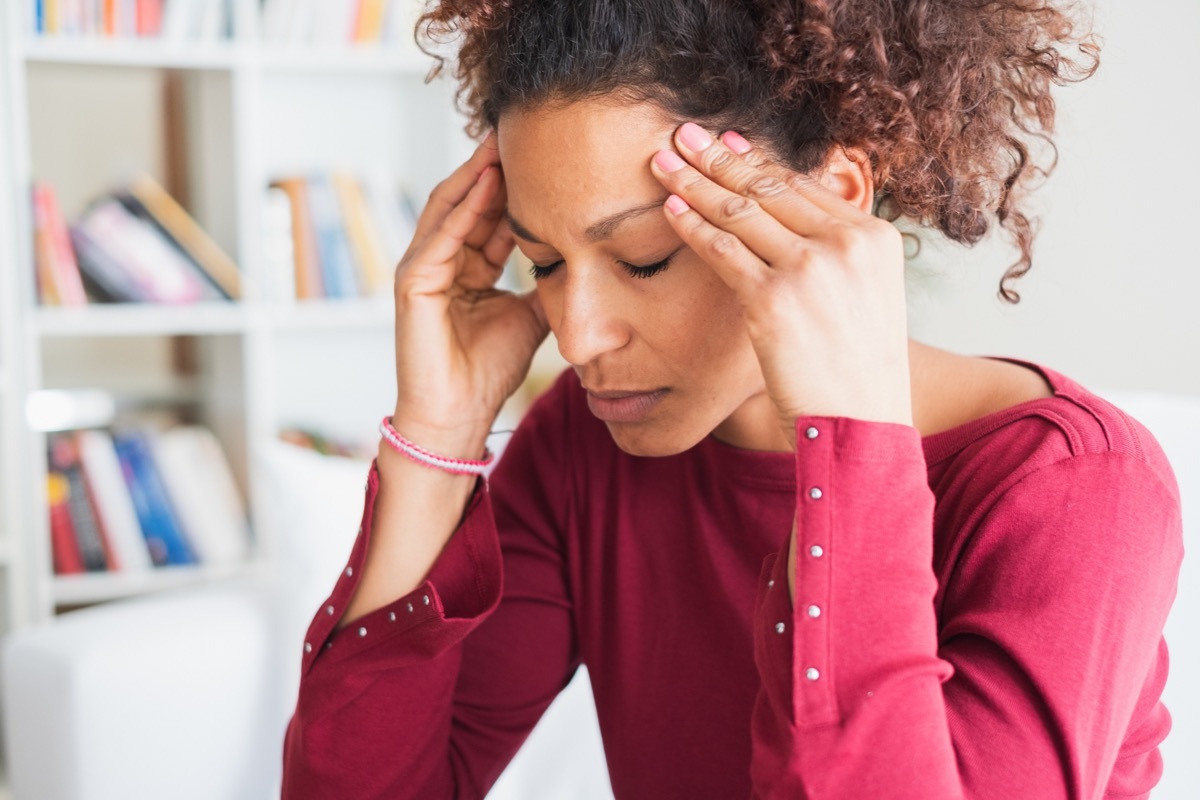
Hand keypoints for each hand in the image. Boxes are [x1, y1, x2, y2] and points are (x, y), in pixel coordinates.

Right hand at [392, 133, 549, 454]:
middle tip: (522, 130)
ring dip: (476, 174)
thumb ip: (546, 283)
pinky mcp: (413, 283)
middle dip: (493, 166)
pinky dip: (463, 208)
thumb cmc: (489, 370)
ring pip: (450, 208)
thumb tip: (581, 257)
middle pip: (468, 201)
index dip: (516, 186)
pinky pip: (441, 236)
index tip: (546, 157)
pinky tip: (486, 181)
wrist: (459, 414)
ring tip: (502, 142)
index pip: (490, 215)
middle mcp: (441, 261)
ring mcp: (422, 269)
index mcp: (467, 268)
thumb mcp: (531, 314)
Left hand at [649, 123, 913, 446]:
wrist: (861, 425)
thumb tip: (798, 228)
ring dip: (695, 181)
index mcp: (874, 237)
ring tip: (663, 161)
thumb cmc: (858, 372)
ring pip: (739, 211)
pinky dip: (691, 226)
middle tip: (683, 134)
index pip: (803, 185)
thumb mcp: (868, 300)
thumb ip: (840, 257)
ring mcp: (809, 268)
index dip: (757, 160)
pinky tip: (669, 209)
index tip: (726, 142)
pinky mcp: (773, 298)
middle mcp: (846, 242)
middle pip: (768, 187)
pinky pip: (721, 249)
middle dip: (718, 157)